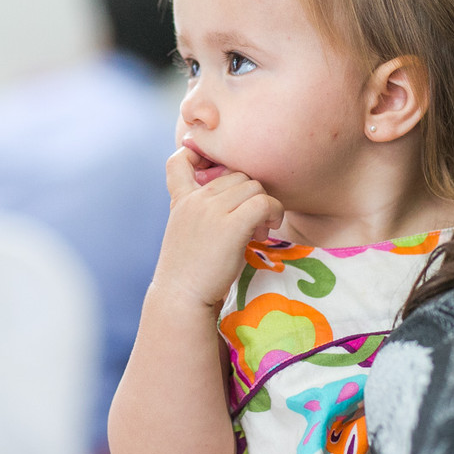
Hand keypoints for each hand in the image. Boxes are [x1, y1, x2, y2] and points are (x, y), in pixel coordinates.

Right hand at [153, 146, 284, 307]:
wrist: (181, 298)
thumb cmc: (189, 272)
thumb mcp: (187, 232)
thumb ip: (203, 212)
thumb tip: (239, 203)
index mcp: (181, 199)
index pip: (180, 159)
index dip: (201, 156)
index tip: (220, 178)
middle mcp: (195, 199)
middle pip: (237, 174)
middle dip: (249, 195)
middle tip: (252, 222)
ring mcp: (211, 210)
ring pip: (254, 186)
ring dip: (264, 205)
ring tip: (259, 230)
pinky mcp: (230, 225)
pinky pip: (263, 202)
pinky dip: (273, 212)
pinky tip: (266, 231)